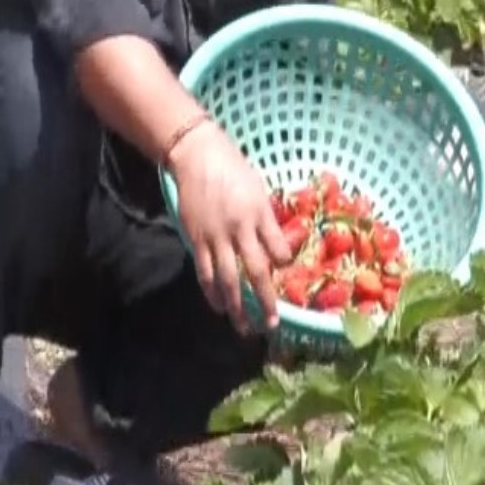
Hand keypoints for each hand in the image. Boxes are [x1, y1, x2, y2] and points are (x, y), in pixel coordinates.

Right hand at [166, 118, 291, 334]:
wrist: (198, 157)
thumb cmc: (234, 169)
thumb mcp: (259, 189)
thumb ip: (266, 218)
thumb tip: (275, 246)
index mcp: (260, 214)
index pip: (278, 249)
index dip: (285, 265)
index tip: (288, 275)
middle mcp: (240, 229)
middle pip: (256, 272)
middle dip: (266, 301)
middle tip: (272, 325)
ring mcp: (216, 237)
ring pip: (228, 280)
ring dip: (237, 307)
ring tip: (244, 328)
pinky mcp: (196, 240)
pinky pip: (205, 273)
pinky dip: (212, 293)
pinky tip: (219, 307)